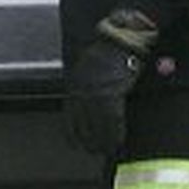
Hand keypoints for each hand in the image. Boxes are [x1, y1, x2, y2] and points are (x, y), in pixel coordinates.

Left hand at [64, 9, 156, 155]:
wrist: (119, 37)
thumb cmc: (108, 51)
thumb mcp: (88, 67)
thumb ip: (87, 85)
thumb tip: (91, 102)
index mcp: (74, 84)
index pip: (69, 116)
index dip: (73, 134)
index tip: (77, 145)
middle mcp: (81, 90)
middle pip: (81, 124)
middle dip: (88, 141)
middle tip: (95, 152)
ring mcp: (95, 92)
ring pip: (97, 126)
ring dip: (103, 141)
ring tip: (108, 151)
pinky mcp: (111, 92)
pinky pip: (112, 120)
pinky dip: (115, 133)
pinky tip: (117, 142)